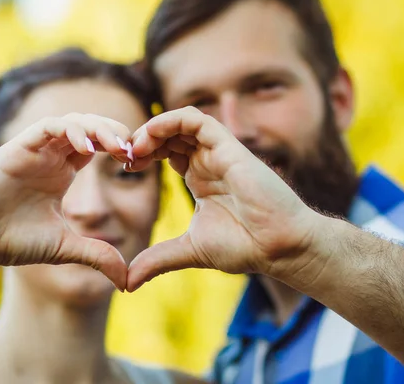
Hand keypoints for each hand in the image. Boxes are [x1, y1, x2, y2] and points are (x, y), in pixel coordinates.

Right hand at [0, 114, 131, 289]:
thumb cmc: (14, 242)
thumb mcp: (66, 248)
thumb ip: (98, 256)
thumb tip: (128, 281)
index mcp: (63, 171)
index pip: (97, 144)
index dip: (118, 147)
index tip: (135, 163)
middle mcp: (50, 156)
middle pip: (89, 127)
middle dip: (114, 132)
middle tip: (131, 151)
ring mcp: (34, 150)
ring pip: (71, 121)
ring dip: (97, 128)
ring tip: (115, 147)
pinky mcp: (17, 148)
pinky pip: (46, 127)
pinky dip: (68, 130)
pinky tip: (86, 147)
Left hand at [126, 107, 320, 291]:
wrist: (279, 248)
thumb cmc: (244, 246)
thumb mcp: (188, 251)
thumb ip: (157, 260)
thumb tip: (127, 283)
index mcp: (199, 177)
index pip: (166, 151)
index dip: (143, 153)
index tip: (125, 167)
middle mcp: (208, 161)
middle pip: (170, 134)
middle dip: (143, 139)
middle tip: (125, 155)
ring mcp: (219, 153)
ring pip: (181, 122)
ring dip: (153, 128)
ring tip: (136, 147)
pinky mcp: (229, 148)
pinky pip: (197, 121)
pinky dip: (171, 120)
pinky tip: (152, 135)